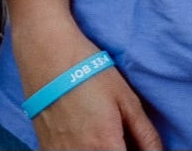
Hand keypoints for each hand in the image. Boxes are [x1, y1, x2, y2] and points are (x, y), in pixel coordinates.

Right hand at [31, 67, 160, 150]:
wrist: (45, 50)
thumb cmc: (88, 70)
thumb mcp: (126, 99)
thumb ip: (147, 136)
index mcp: (105, 146)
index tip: (136, 146)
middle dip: (118, 150)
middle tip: (120, 136)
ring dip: (101, 149)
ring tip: (104, 135)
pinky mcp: (46, 149)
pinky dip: (81, 149)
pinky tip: (85, 136)